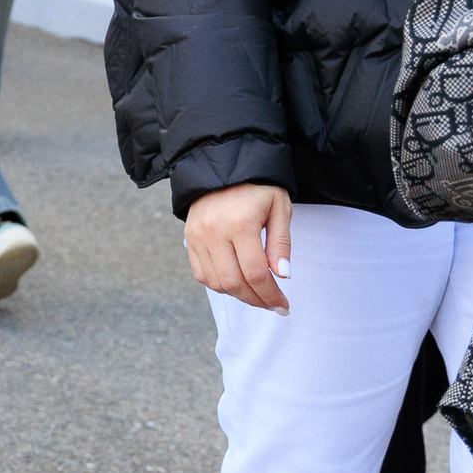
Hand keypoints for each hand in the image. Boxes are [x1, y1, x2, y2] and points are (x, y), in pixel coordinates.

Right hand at [184, 183, 293, 312]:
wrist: (222, 166)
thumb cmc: (258, 187)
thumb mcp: (279, 208)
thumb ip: (281, 243)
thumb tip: (282, 276)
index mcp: (240, 224)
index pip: (255, 272)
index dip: (270, 294)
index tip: (284, 305)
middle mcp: (214, 233)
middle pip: (234, 283)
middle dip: (255, 299)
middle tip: (272, 304)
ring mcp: (198, 238)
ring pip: (216, 283)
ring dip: (238, 295)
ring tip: (256, 294)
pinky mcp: (189, 240)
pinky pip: (202, 274)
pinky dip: (220, 285)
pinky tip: (237, 282)